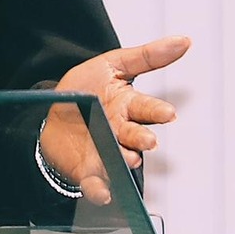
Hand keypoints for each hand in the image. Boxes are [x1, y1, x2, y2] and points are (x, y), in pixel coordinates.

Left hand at [37, 35, 187, 204]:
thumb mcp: (113, 64)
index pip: (147, 108)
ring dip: (125, 161)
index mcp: (128, 106)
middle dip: (142, 139)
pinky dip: (100, 189)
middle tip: (148, 141)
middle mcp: (120, 132)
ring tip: (129, 158)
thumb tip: (184, 41)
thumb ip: (148, 56)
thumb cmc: (86, 88)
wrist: (51, 110)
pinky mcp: (88, 170)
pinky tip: (103, 192)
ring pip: (119, 160)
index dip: (157, 111)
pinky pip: (95, 183)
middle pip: (135, 136)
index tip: (168, 114)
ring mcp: (105, 152)